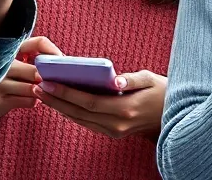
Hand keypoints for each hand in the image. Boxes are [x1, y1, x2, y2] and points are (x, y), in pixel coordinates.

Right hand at [0, 36, 62, 123]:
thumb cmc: (1, 70)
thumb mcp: (13, 55)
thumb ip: (34, 50)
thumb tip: (60, 58)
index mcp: (8, 48)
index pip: (39, 42)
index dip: (53, 51)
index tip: (61, 60)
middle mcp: (2, 65)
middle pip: (37, 71)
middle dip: (48, 76)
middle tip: (56, 78)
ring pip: (34, 88)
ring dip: (42, 89)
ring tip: (42, 87)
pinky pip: (29, 101)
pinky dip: (35, 98)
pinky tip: (29, 95)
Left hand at [36, 71, 166, 139]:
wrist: (173, 116)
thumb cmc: (162, 92)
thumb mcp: (150, 79)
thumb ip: (132, 78)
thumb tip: (116, 80)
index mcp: (125, 109)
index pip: (88, 102)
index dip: (66, 93)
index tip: (48, 83)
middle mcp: (116, 124)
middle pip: (79, 113)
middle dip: (56, 100)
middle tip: (37, 87)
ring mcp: (114, 131)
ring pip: (80, 120)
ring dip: (60, 107)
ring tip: (43, 94)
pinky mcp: (113, 133)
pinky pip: (87, 123)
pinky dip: (72, 113)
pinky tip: (61, 103)